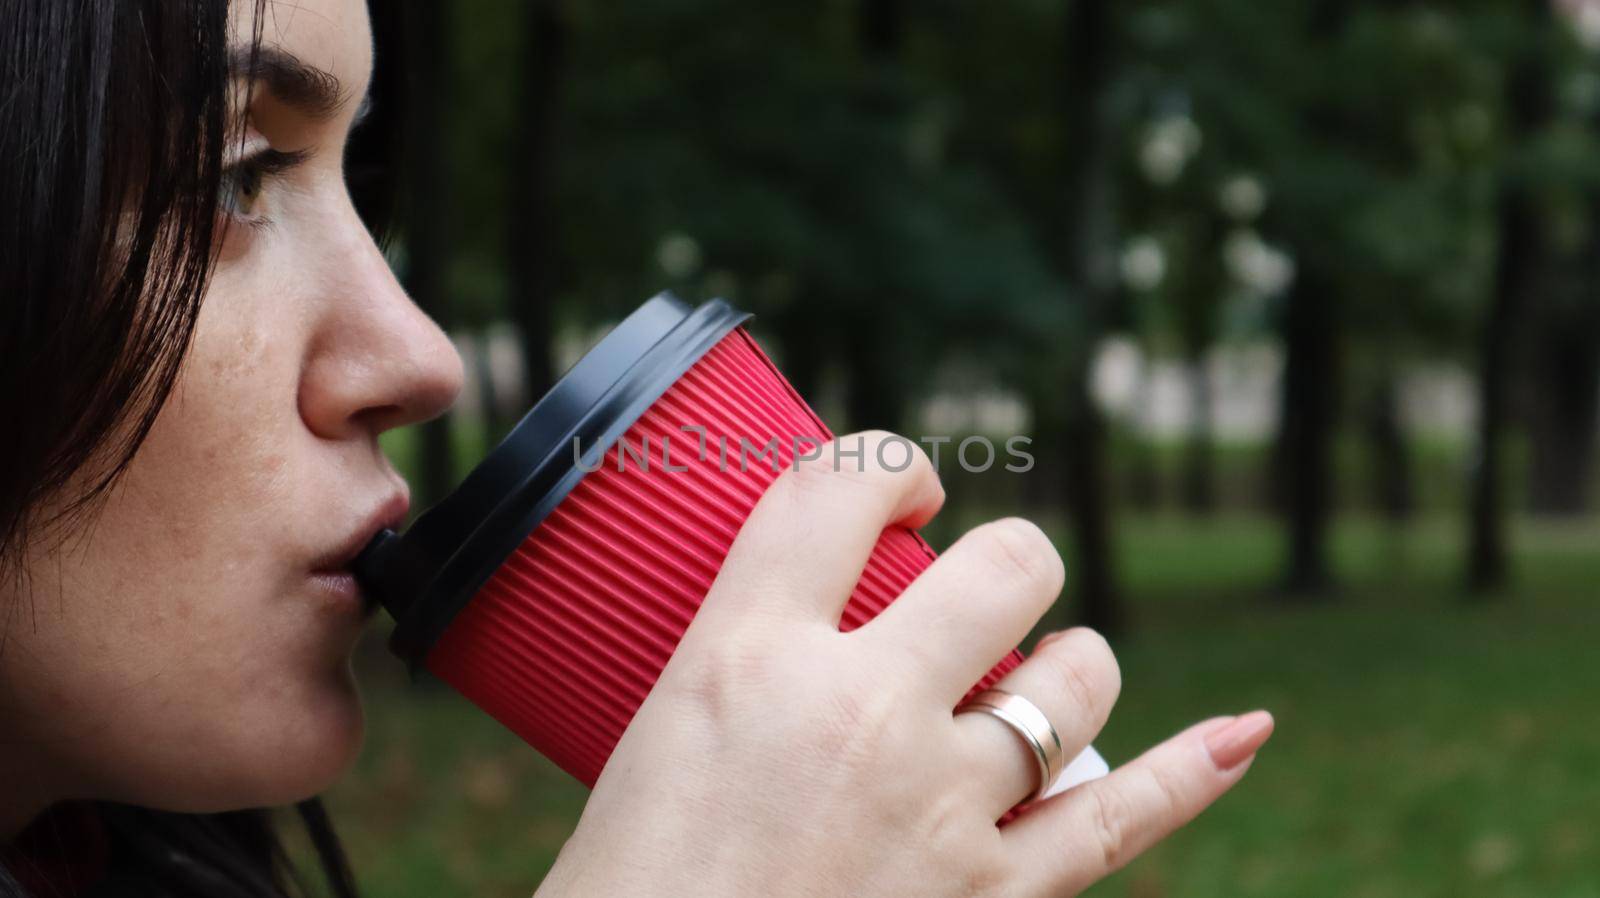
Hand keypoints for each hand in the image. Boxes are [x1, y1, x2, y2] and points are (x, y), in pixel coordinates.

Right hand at [537, 431, 1272, 897]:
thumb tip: (767, 667)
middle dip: (1003, 557)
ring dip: (1068, 662)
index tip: (897, 489)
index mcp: (742, 658)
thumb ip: (722, 688)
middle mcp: (858, 713)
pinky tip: (1240, 733)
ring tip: (1038, 675)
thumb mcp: (641, 753)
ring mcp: (941, 808)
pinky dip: (1189, 774)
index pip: (837, 488)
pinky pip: (1118, 821)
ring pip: (1072, 679)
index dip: (885, 461)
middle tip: (973, 592)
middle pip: (998, 565)